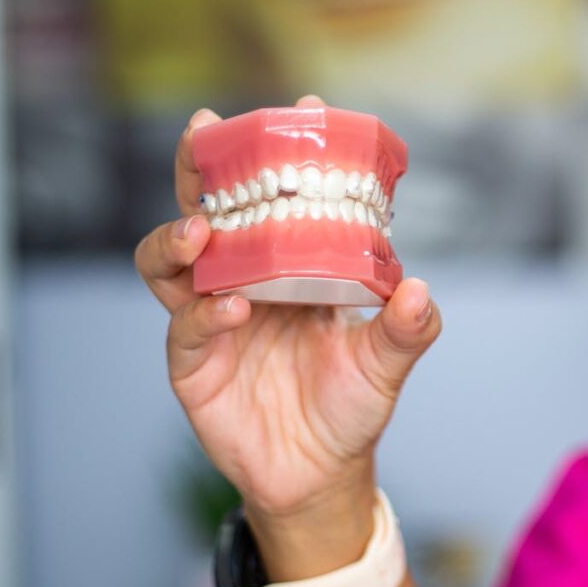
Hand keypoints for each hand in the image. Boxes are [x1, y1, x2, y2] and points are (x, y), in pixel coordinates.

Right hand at [135, 96, 441, 575]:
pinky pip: (183, 325)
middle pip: (205, 212)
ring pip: (168, 262)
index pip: (275, 199)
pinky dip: (204, 311)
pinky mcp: (191, 364)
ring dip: (179, 237)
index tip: (308, 111)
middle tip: (205, 134)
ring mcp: (208, 320)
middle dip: (199, 171)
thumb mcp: (385, 364)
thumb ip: (406, 330)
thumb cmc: (349, 408)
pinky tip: (233, 306)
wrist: (318, 475)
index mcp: (285, 268)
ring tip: (204, 229)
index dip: (283, 154)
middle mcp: (241, 282)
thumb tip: (419, 290)